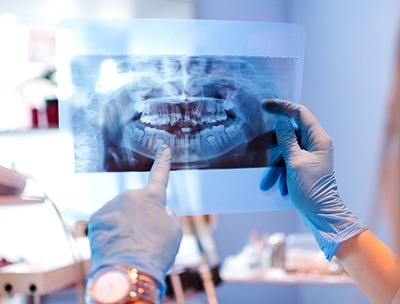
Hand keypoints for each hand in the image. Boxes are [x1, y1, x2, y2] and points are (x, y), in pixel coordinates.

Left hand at [87, 145, 182, 298]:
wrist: (128, 270)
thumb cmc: (156, 252)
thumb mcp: (174, 233)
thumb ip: (167, 217)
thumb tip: (161, 213)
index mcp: (152, 197)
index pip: (160, 175)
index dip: (163, 162)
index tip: (163, 148)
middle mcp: (130, 196)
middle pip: (136, 204)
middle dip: (139, 216)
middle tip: (143, 238)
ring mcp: (111, 205)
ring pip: (120, 213)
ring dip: (124, 225)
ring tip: (129, 245)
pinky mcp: (95, 218)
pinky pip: (106, 222)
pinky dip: (111, 232)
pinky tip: (116, 246)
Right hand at [259, 99, 365, 259]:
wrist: (321, 215)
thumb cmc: (311, 189)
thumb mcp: (294, 162)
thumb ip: (286, 139)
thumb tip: (281, 121)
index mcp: (318, 139)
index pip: (299, 113)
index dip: (282, 106)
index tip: (264, 105)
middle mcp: (316, 144)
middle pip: (289, 134)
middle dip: (272, 146)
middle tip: (255, 149)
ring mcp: (310, 155)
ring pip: (286, 151)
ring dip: (275, 166)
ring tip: (266, 183)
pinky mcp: (305, 166)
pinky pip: (288, 162)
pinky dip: (280, 173)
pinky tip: (277, 187)